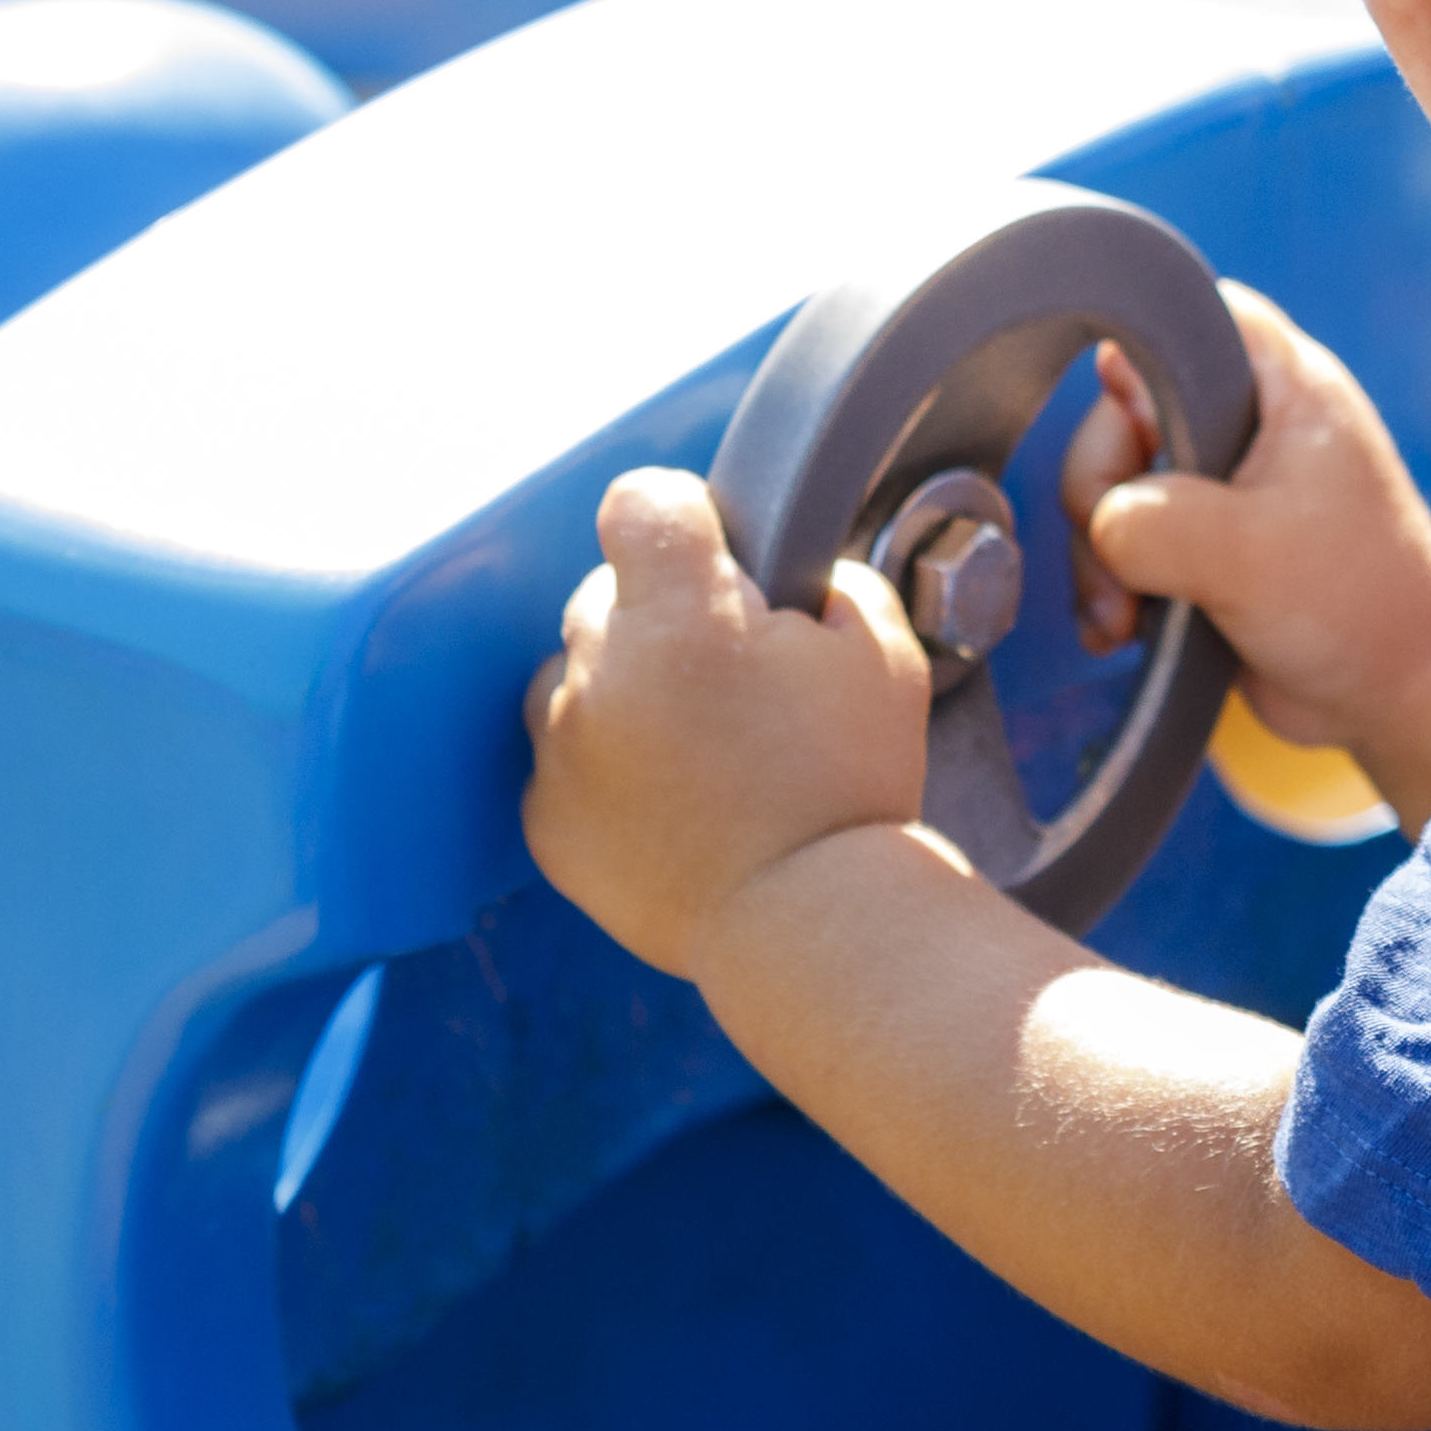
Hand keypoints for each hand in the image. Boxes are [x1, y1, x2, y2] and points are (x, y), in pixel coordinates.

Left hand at [522, 466, 941, 980]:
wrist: (808, 928)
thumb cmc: (852, 788)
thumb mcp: (885, 655)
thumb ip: (832, 581)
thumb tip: (796, 573)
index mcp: (685, 614)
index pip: (642, 502)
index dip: (684, 520)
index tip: (715, 555)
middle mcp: (602, 670)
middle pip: (604, 594)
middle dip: (659, 619)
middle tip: (729, 682)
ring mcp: (563, 748)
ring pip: (571, 676)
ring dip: (618, 691)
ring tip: (693, 749)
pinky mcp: (545, 817)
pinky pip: (560, 761)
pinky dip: (603, 771)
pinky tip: (670, 806)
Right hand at [1064, 286, 1430, 810]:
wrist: (1397, 693)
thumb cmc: (1357, 604)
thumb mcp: (1246, 554)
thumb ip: (1153, 520)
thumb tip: (1097, 521)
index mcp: (1281, 385)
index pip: (1184, 316)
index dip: (1135, 357)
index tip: (1131, 435)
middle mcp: (1247, 424)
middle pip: (1123, 415)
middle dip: (1098, 496)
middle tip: (1117, 568)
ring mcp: (1220, 488)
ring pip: (1113, 488)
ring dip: (1099, 558)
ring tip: (1122, 620)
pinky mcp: (1201, 548)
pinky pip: (1122, 546)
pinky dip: (1109, 587)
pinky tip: (1118, 633)